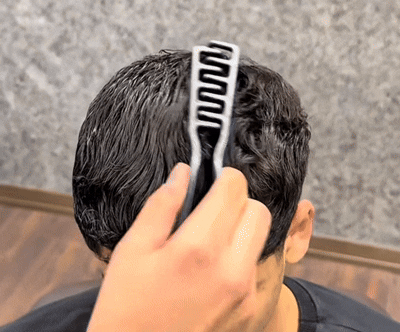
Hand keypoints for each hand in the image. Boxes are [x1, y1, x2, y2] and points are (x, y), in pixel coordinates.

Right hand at [87, 163, 270, 331]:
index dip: (224, 177)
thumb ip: (162, 205)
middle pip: (257, 210)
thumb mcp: (132, 250)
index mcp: (199, 248)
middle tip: (212, 208)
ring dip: (242, 226)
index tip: (213, 180)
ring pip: (260, 236)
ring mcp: (245, 293)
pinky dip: (240, 254)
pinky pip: (254, 264)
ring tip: (211, 237)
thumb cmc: (126, 307)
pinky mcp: (250, 309)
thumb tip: (184, 172)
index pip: (234, 190)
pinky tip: (213, 265)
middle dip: (238, 200)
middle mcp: (232, 270)